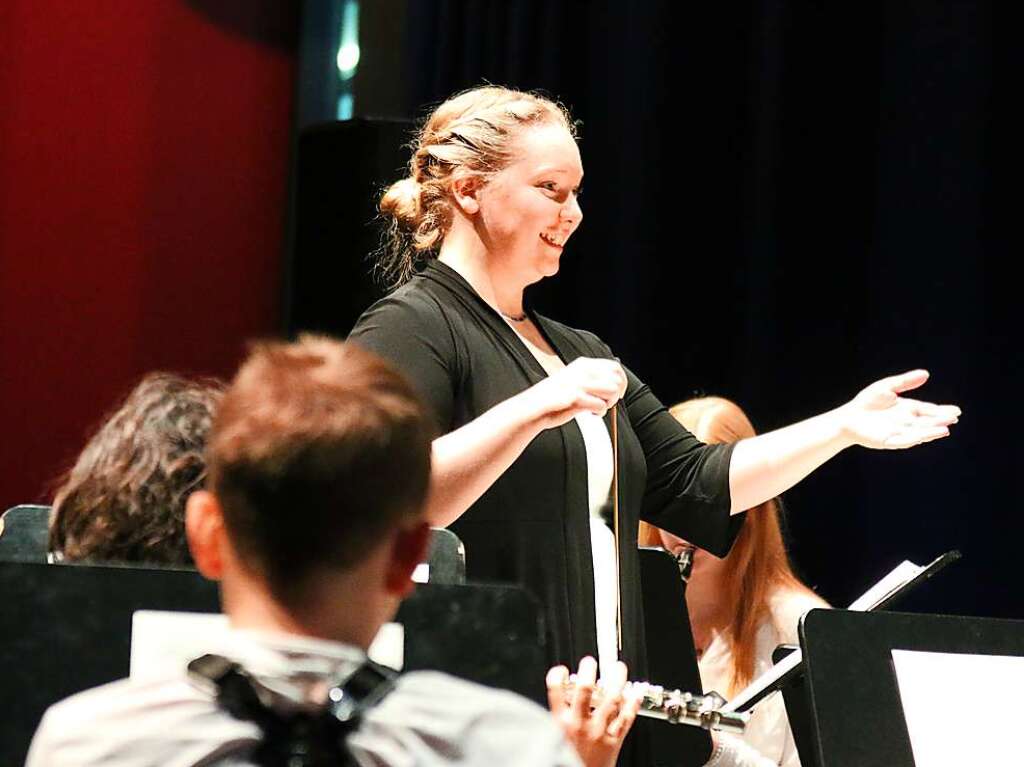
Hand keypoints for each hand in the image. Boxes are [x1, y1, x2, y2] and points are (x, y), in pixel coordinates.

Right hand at [528, 358, 627, 428]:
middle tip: (606, 402)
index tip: (619, 393)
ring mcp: (579, 383)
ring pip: (613, 391)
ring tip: (597, 408)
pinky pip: (601, 405)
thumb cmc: (553, 398)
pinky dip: (599, 412)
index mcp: (583, 364)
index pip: (614, 367)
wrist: (533, 408)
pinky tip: (589, 413)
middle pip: (616, 379)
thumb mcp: (573, 379)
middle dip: (616, 394)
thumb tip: (613, 383)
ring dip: (608, 402)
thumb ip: (591, 378)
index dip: (621, 381)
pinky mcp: (576, 397)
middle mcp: (583, 370)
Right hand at [546, 656, 640, 766]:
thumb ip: (557, 717)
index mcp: (560, 723)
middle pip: (585, 690)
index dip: (557, 675)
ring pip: (610, 700)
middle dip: (589, 671)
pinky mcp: (614, 741)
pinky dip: (633, 703)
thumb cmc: (567, 760)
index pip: (556, 690)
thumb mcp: (554, 737)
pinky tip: (635, 692)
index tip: (561, 669)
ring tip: (618, 668)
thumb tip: (560, 698)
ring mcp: (598, 731)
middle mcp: (580, 724)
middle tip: (591, 662)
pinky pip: (626, 718)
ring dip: (616, 680)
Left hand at [839, 369, 960, 448]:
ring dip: (931, 432)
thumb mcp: (887, 387)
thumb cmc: (867, 402)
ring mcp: (899, 432)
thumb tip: (926, 374)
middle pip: (927, 422)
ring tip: (944, 429)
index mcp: (908, 409)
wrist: (848, 417)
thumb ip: (905, 382)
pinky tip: (922, 437)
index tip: (957, 411)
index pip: (929, 410)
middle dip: (940, 421)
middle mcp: (907, 422)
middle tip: (954, 418)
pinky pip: (903, 441)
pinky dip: (913, 439)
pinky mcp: (888, 441)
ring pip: (919, 432)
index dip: (942, 411)